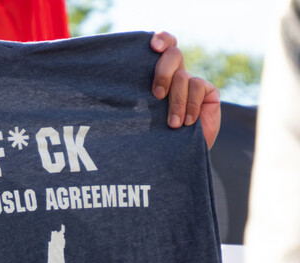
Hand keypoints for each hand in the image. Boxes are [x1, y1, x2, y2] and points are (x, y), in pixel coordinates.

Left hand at [150, 32, 220, 147]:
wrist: (177, 155)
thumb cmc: (154, 136)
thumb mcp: (143, 116)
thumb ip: (139, 99)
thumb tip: (121, 90)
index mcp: (157, 74)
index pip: (162, 46)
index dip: (162, 40)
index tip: (153, 46)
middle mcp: (176, 74)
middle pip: (173, 55)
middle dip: (163, 72)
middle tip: (157, 95)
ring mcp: (193, 82)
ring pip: (183, 78)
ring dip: (177, 102)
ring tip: (173, 125)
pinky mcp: (209, 91)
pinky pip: (198, 88)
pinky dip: (191, 106)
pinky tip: (188, 123)